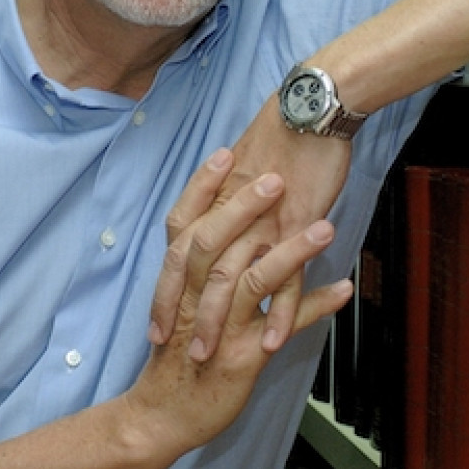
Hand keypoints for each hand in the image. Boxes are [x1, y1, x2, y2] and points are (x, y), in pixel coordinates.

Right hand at [132, 151, 352, 454]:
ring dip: (291, 251)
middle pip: (214, 240)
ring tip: (325, 228)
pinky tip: (343, 289)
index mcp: (179, 280)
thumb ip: (204, 266)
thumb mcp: (185, 304)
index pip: (184, 222)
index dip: (203, 186)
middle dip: (245, 206)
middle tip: (277, 177)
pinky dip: (313, 307)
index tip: (228, 152)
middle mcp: (193, 297)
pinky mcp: (241, 356)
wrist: (162, 416)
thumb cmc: (178, 356)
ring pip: (251, 279)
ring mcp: (218, 326)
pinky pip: (281, 327)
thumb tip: (232, 225)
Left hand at [149, 98, 350, 359]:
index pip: (178, 250)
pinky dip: (278, 314)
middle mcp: (230, 214)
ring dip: (223, 323)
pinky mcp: (295, 227)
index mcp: (214, 200)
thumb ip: (227, 197)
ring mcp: (262, 223)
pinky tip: (271, 341)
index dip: (167, 289)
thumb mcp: (244, 167)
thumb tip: (219, 215)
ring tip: (217, 357)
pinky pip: (286, 278)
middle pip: (199, 272)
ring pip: (234, 280)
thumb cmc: (280, 135)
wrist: (309, 111)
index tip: (159, 324)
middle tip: (182, 353)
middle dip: (188, 316)